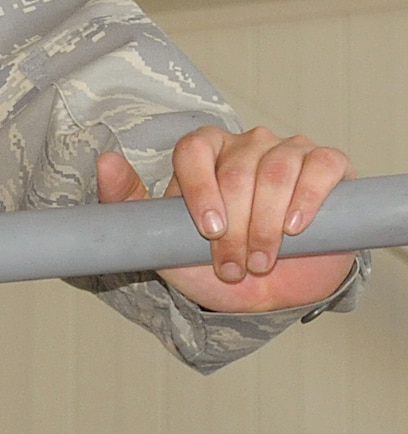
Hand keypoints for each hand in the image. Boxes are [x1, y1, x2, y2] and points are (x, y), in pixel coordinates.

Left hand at [96, 128, 355, 312]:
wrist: (264, 291)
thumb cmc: (209, 260)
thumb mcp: (160, 239)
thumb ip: (126, 203)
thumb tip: (106, 162)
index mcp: (203, 150)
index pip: (194, 149)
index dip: (200, 188)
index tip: (208, 230)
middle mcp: (246, 142)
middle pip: (240, 170)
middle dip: (237, 225)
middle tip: (233, 265)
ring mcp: (289, 150)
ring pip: (278, 171)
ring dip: (267, 224)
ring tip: (261, 260)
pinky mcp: (327, 165)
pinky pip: (321, 166)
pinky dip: (309, 198)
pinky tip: (295, 227)